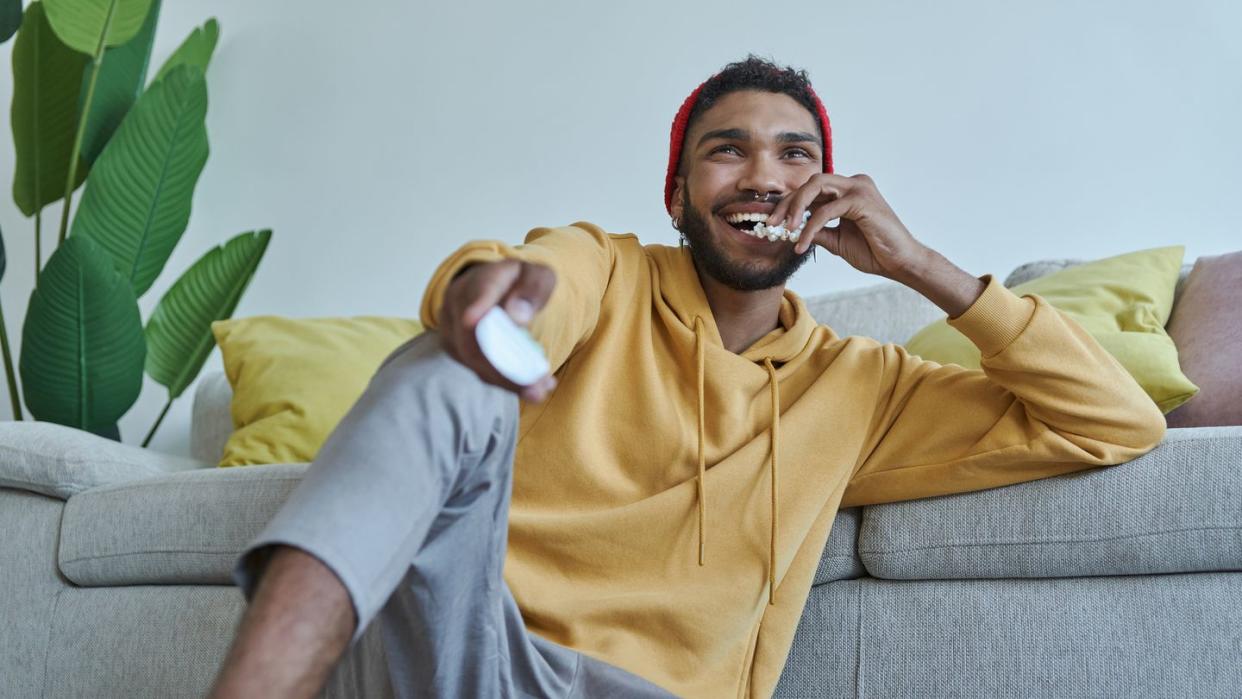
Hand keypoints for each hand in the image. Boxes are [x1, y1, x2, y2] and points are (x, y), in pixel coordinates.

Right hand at [438, 259, 557, 401]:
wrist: (500, 289)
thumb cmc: (522, 283)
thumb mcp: (538, 277)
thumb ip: (533, 289)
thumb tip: (517, 316)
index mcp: (480, 279)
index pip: (477, 291)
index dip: (475, 305)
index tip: (471, 320)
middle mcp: (458, 303)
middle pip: (472, 337)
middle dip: (504, 367)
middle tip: (537, 386)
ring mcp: (451, 328)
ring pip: (472, 360)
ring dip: (506, 380)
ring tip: (538, 390)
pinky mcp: (455, 349)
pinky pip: (475, 368)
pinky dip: (502, 381)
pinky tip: (528, 386)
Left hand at [766, 173, 929, 282]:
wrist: (899, 263)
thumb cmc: (873, 251)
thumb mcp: (835, 240)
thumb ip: (815, 231)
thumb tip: (789, 231)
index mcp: (847, 191)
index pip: (811, 190)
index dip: (788, 204)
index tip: (771, 221)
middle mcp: (853, 183)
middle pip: (810, 183)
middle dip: (787, 202)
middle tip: (771, 223)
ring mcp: (859, 188)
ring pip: (816, 187)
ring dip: (796, 208)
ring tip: (786, 230)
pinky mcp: (861, 200)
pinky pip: (826, 210)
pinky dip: (811, 226)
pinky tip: (802, 243)